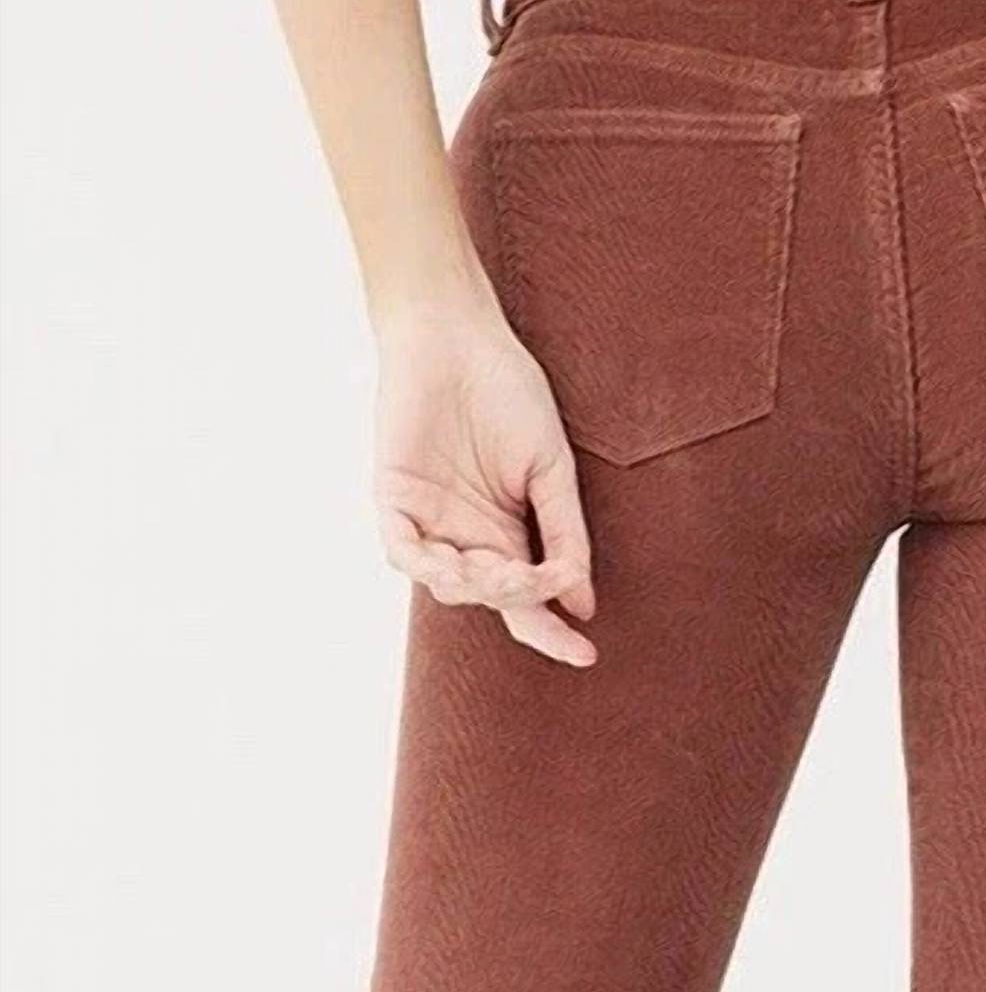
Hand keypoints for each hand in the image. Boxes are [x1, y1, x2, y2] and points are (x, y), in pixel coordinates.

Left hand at [374, 285, 595, 665]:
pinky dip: (431, 566)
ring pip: (449, 586)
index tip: (586, 655)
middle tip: (532, 579)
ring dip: (481, 586)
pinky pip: (404, 552)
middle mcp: (466, 536)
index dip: (552, 632)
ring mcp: (428, 521)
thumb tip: (581, 601)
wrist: (456, 336)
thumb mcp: (551, 470)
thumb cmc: (508, 392)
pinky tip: (459, 563)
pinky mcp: (393, 500)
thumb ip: (565, 535)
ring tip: (504, 566)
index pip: (527, 600)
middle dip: (517, 601)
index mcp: (506, 532)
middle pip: (492, 599)